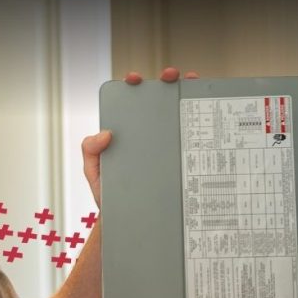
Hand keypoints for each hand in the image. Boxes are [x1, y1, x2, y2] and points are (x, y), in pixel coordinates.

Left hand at [81, 68, 199, 206]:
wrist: (133, 221)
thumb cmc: (111, 195)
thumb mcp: (95, 173)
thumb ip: (90, 152)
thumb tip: (104, 132)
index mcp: (127, 132)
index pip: (130, 101)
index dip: (133, 84)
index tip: (134, 79)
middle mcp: (148, 132)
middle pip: (158, 99)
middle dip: (165, 80)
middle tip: (169, 77)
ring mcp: (167, 142)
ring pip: (179, 112)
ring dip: (187, 92)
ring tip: (191, 84)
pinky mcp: (183, 155)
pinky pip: (195, 136)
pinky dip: (204, 120)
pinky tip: (208, 111)